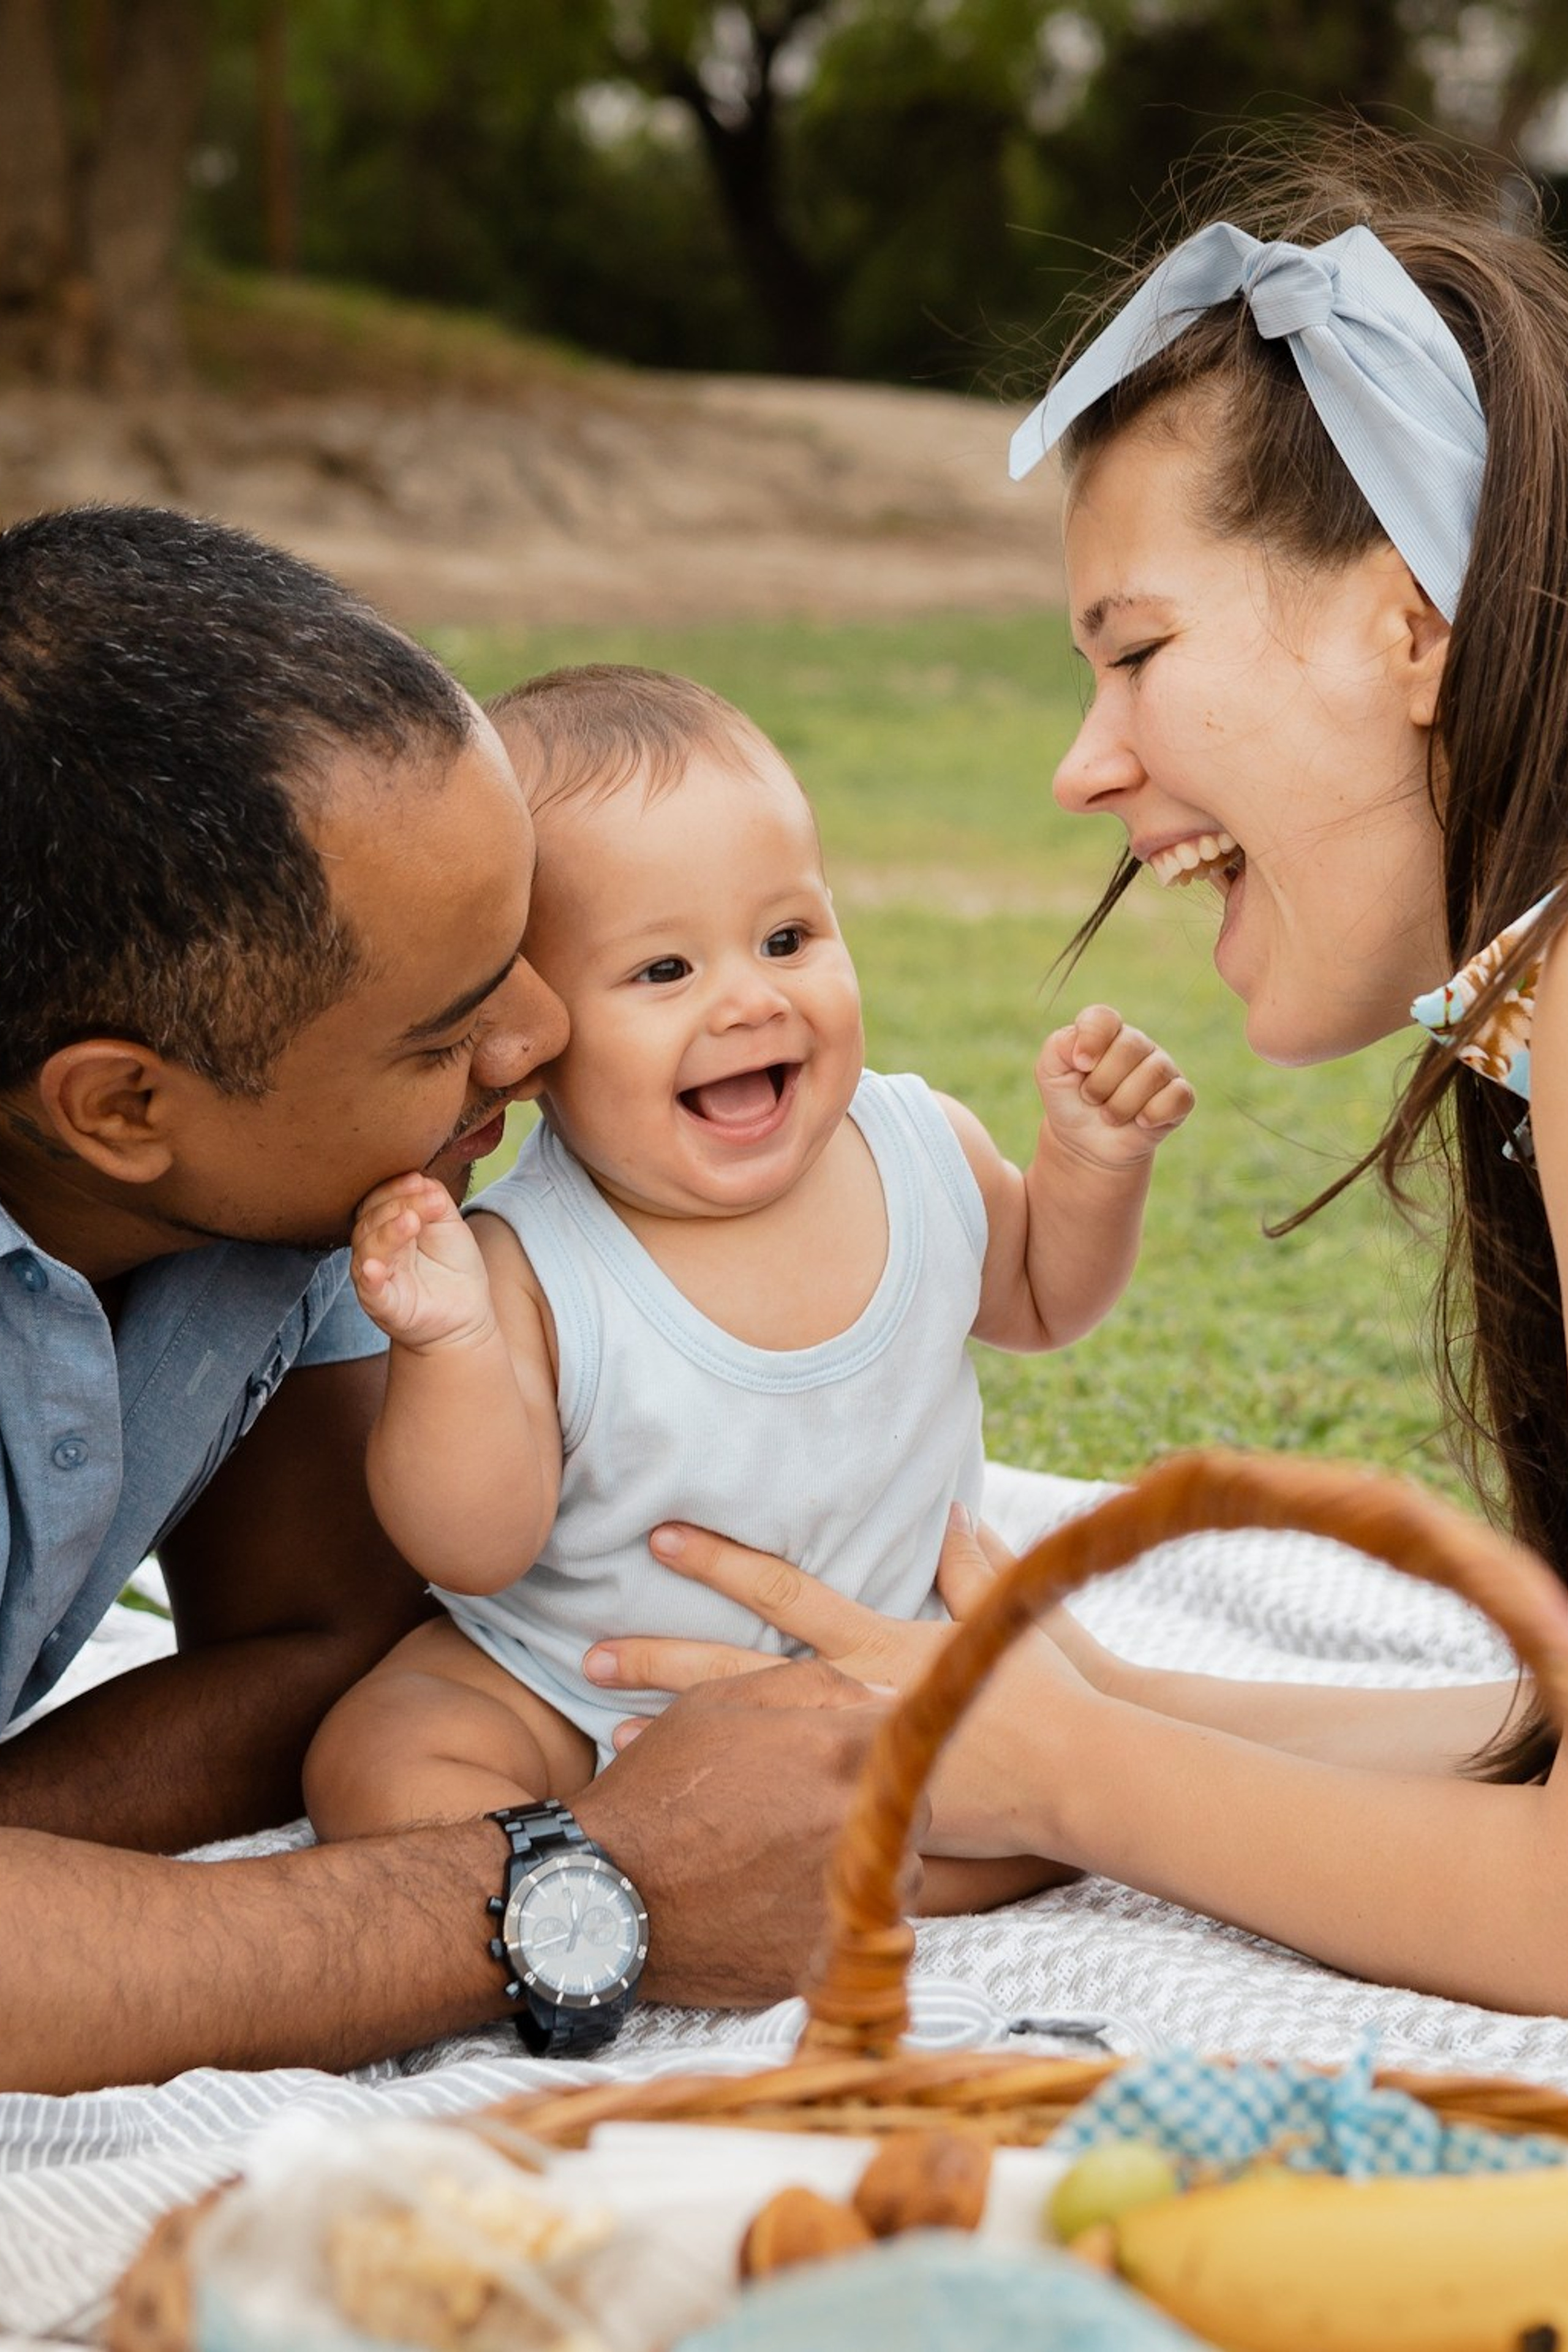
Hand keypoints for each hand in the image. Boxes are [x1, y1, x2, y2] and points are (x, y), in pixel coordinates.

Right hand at [351, 1173, 494, 1349]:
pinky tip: (374, 1268)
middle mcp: (376, 1250)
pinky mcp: (384, 1306)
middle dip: (396, 1206)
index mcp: (387, 1227)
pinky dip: (370, 1280)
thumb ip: (435, 1201)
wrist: (466, 1312)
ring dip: (387, 1234)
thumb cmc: (453, 1266)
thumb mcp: (449, 1225)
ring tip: (410, 1221)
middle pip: (371, 1222)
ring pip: (369, 1251)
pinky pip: (371, 1292)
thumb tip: (422, 1180)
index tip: (418, 1181)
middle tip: (424, 1199)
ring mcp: (378, 1278)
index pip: (379, 1201)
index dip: (395, 1188)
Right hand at [572, 1661, 914, 2006]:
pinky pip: (871, 1929)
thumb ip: (814, 1684)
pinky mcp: (829, 1955)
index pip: (904, 1734)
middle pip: (914, 1804)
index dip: (867, 1743)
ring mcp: (845, 1895)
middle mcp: (855, 1821)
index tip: (832, 1757)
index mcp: (837, 1749)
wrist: (603, 1892)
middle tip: (804, 1810)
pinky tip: (786, 1903)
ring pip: (902, 1870)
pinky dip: (842, 1916)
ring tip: (789, 1859)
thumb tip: (890, 1692)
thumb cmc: (660, 1789)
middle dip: (873, 1802)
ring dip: (866, 1862)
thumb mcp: (718, 1703)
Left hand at [585, 1510, 1095, 1858]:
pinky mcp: (861, 1808)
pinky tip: (676, 1790)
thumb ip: (972, 1562)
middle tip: (588, 1651)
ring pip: (743, 1737)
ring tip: (605, 1722)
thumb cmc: (1054, 1690)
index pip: (782, 1591)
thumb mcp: (1007, 1613)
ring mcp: (849, 1755)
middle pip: (735, 1668)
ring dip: (673, 1726)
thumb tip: (949, 1509)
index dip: (718, 1561)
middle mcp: (852, 1693)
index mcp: (880, 1638)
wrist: (1084, 1774)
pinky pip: (773, 1798)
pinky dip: (723, 1787)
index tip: (661, 1537)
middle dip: (659, 1656)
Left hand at [1036, 1004, 1193, 1167]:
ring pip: (1154, 1073)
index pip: (1104, 1018)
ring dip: (1122, 1104)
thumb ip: (1059, 1047)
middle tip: (1091, 1099)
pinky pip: (1178, 1096)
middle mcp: (1137, 1044)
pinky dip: (1154, 1114)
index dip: (1091, 1039)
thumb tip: (1085, 1049)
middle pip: (1130, 1046)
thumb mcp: (1051, 1071)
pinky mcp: (1179, 1097)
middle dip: (1102, 1082)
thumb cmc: (1069, 1100)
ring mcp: (1162, 1069)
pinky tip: (1140, 1122)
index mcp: (1106, 1031)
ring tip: (1109, 1116)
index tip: (1080, 1065)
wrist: (1085, 1144)